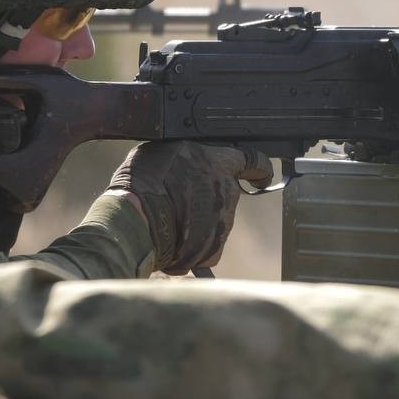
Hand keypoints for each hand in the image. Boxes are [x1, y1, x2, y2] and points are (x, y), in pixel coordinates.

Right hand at [108, 142, 273, 274]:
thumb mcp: (168, 151)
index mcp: (219, 162)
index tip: (261, 175)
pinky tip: (173, 242)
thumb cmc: (146, 180)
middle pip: (226, 194)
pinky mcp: (214, 247)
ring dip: (197, 222)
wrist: (138, 218)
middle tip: (182, 201)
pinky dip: (193, 247)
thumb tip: (189, 162)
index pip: (254, 162)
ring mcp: (224, 221)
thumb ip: (189, 157)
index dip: (259, 169)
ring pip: (215, 222)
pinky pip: (208, 247)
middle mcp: (227, 191)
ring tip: (169, 222)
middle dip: (209, 199)